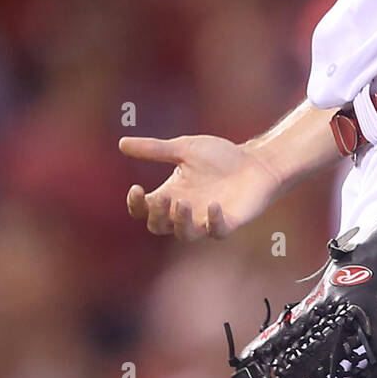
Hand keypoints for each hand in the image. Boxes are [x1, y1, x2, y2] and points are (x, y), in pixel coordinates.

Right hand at [120, 134, 281, 239]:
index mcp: (171, 195)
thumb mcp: (184, 149)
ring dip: (180, 222)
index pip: (144, 209)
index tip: (136, 188)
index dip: (136, 205)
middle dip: (157, 214)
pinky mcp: (228, 223)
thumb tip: (121, 143)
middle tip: (164, 197)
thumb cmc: (220, 156)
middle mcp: (185, 212)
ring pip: (185, 234)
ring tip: (182, 203)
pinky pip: (217, 231)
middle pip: (159, 226)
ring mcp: (206, 220)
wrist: (255, 161)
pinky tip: (213, 206)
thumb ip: (155, 149)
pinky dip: (213, 222)